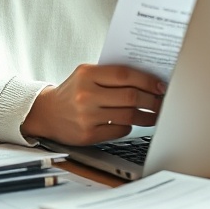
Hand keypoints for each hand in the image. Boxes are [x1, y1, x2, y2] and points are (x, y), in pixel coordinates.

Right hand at [21, 64, 165, 145]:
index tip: (160, 85)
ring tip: (154, 114)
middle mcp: (86, 94)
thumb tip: (147, 80)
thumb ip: (111, 75)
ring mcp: (87, 116)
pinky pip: (120, 130)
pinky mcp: (88, 134)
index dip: (147, 80)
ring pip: (129, 116)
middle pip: (131, 97)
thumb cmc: (73, 92)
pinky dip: (130, 127)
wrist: (47, 113)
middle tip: (162, 101)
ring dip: (147, 116)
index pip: (125, 74)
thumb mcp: (86, 75)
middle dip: (152, 100)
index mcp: (87, 74)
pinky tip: (132, 123)